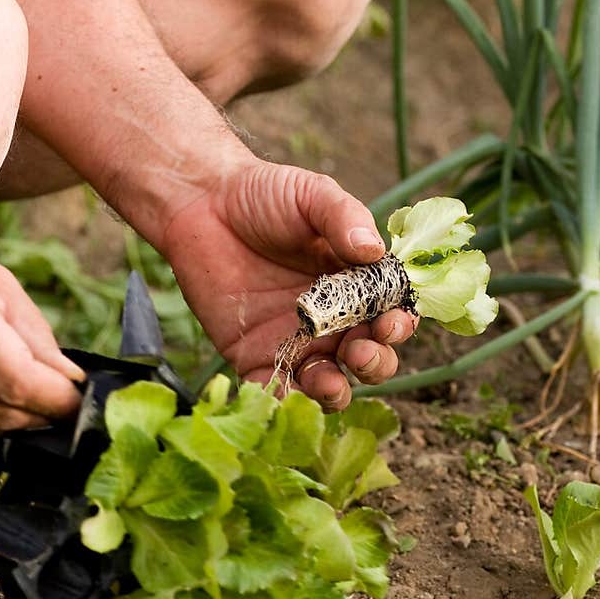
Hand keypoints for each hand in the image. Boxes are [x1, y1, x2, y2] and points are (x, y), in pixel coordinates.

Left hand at [161, 158, 416, 409]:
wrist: (201, 203)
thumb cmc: (265, 195)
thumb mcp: (312, 196)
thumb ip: (345, 218)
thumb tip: (375, 249)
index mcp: (357, 286)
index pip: (390, 316)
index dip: (397, 325)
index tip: (390, 322)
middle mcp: (333, 321)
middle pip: (368, 359)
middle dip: (373, 363)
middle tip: (360, 351)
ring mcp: (296, 343)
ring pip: (328, 384)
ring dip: (335, 392)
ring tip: (329, 381)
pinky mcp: (255, 357)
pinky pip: (274, 392)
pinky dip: (282, 403)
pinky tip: (285, 400)